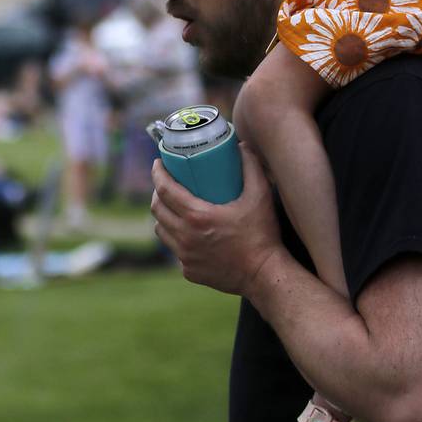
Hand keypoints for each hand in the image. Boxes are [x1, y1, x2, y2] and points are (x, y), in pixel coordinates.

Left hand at [150, 143, 281, 298]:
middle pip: (158, 210)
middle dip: (158, 192)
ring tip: (174, 207)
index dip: (158, 173)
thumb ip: (251, 167)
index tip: (158, 163)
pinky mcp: (189, 271)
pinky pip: (176, 250)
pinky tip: (189, 233)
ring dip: (164, 216)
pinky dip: (178, 238)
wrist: (264, 274)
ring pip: (162, 231)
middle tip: (167, 182)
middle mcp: (185, 237)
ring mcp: (185, 257)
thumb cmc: (262, 234)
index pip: (165, 190)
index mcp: (197, 217)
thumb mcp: (261, 195)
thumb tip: (241, 147)